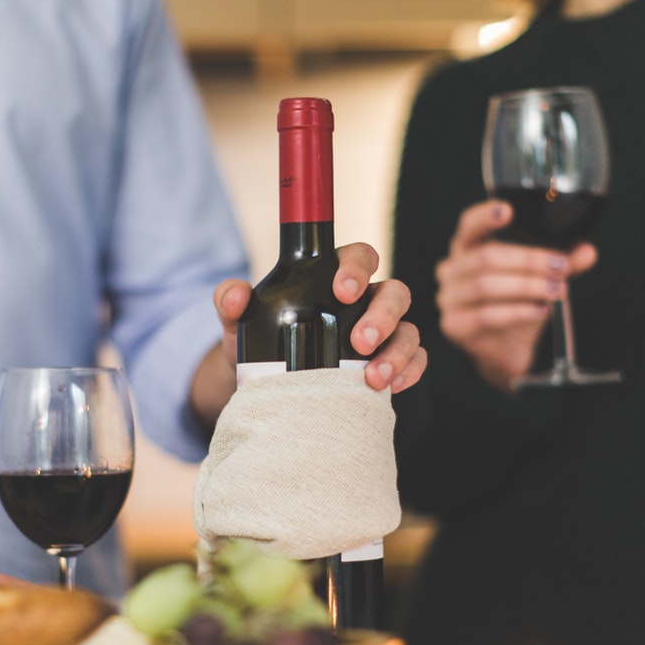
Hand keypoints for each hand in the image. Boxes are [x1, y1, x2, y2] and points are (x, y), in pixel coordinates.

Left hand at [212, 242, 426, 390]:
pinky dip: (409, 371)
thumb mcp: (239, 320)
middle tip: (358, 342)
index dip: (357, 268)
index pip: (360, 257)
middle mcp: (366, 302)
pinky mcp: (390, 364)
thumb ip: (230, 299)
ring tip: (372, 378)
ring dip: (397, 352)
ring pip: (408, 330)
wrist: (266, 387)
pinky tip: (390, 387)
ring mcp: (383, 334)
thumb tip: (235, 296)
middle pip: (394, 293)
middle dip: (382, 316)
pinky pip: (415, 362)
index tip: (341, 291)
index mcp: (336, 278)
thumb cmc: (259, 343)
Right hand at [437, 200, 596, 389]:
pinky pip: (486, 315)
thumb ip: (562, 262)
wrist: (505, 351)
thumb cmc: (517, 304)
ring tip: (557, 289)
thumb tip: (587, 251)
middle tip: (560, 265)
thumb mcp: (541, 278)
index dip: (485, 216)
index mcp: (467, 248)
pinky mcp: (454, 325)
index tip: (508, 211)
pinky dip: (518, 311)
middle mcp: (451, 270)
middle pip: (486, 257)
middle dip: (528, 260)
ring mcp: (449, 298)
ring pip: (485, 286)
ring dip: (526, 286)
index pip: (469, 225)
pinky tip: (541, 310)